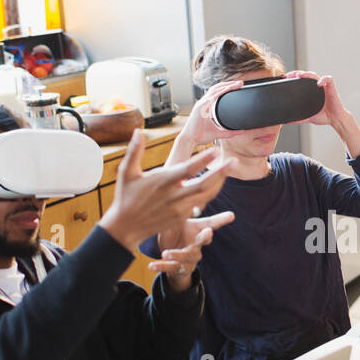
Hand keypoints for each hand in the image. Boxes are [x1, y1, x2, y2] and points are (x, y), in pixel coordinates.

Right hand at [99, 138, 230, 251]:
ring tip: (229, 169)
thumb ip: (134, 151)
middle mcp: (174, 196)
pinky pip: (201, 203)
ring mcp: (180, 208)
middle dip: (221, 173)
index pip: (188, 170)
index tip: (216, 150)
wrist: (126, 228)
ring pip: (206, 195)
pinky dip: (210, 192)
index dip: (203, 160)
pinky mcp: (182, 217)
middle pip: (204, 184)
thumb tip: (137, 131)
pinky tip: (217, 182)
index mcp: (162, 182)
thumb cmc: (126, 197)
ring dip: (219, 182)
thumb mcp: (126, 172)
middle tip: (234, 161)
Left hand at [152, 210, 234, 290]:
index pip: (212, 223)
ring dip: (176, 255)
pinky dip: (161, 267)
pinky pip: (171, 268)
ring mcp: (190, 258)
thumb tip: (175, 181)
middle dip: (206, 236)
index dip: (221, 219)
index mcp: (198, 231)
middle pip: (204, 240)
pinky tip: (151, 265)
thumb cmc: (175, 234)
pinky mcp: (180, 268)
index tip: (231, 215)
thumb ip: (178, 207)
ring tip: (165, 253)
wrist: (170, 258)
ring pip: (187, 257)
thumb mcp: (176, 220)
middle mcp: (197, 244)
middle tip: (208, 232)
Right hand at [187, 80, 243, 143]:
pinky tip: (229, 88)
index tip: (238, 87)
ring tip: (238, 83)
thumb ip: (231, 131)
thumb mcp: (219, 133)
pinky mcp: (201, 106)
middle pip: (217, 88)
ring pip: (216, 89)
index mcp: (207, 106)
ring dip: (227, 85)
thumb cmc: (200, 135)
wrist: (190, 139)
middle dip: (229, 84)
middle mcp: (204, 103)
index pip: (218, 93)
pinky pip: (213, 96)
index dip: (227, 88)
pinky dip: (222, 91)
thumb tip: (243, 130)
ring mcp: (202, 103)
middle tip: (241, 83)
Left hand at [284, 70, 359, 157]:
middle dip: (298, 73)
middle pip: (306, 75)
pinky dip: (323, 80)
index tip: (286, 78)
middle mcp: (316, 87)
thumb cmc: (324, 116)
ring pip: (315, 75)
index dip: (293, 77)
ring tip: (300, 75)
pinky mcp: (331, 87)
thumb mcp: (309, 117)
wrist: (336, 119)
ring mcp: (324, 86)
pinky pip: (328, 79)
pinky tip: (318, 83)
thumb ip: (299, 118)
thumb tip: (287, 121)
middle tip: (290, 75)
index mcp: (310, 91)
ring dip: (307, 74)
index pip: (301, 80)